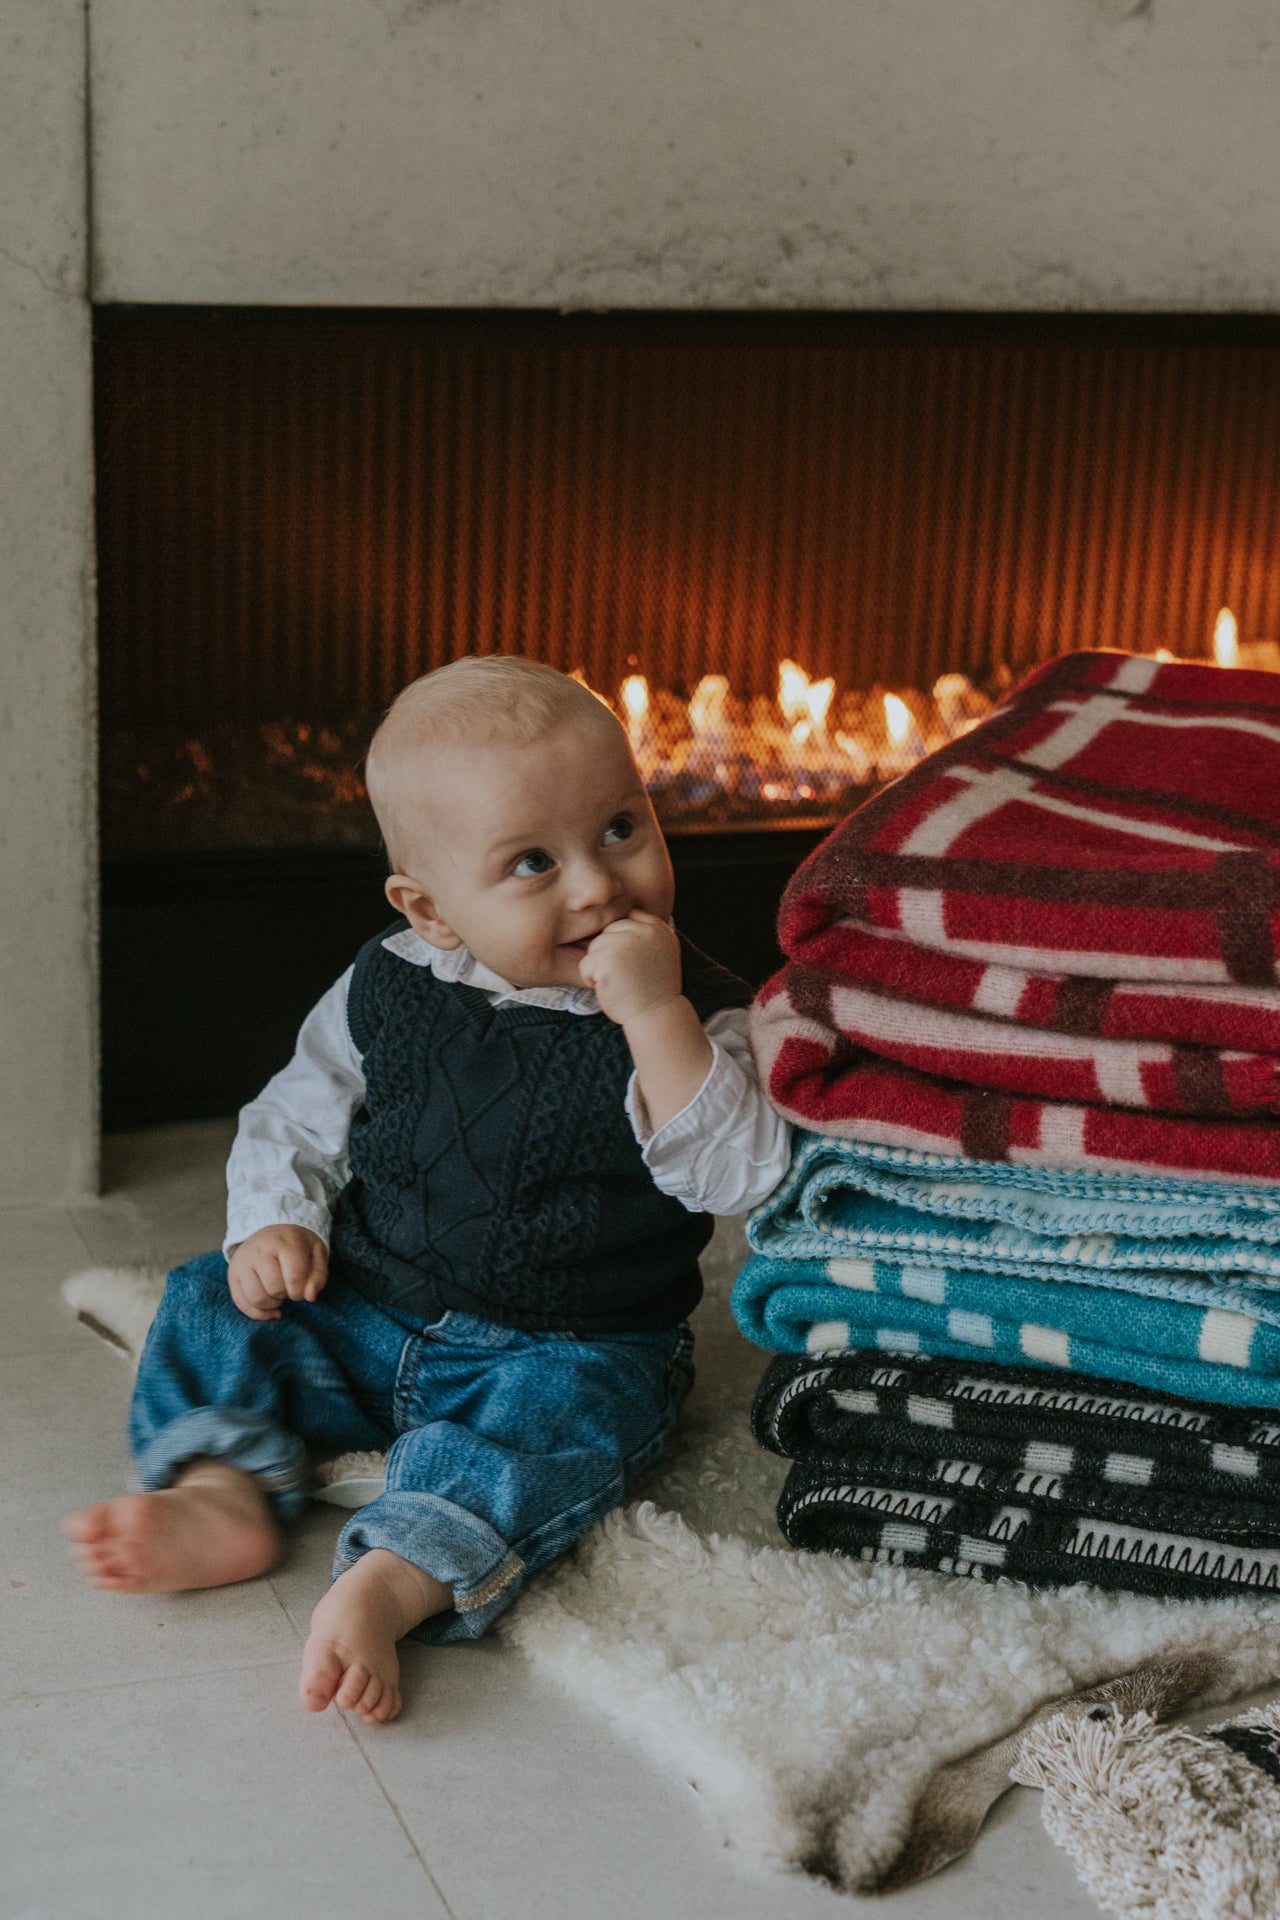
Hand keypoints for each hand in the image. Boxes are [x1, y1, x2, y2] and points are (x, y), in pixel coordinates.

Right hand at [227, 1225, 327, 1321]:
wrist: (271, 1232)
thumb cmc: (297, 1246)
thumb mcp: (316, 1254)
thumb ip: (318, 1276)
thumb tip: (310, 1297)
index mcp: (283, 1242)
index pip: (294, 1277)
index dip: (301, 1290)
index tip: (303, 1287)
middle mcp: (259, 1250)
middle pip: (274, 1289)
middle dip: (287, 1295)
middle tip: (290, 1286)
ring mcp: (242, 1262)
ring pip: (257, 1298)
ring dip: (273, 1304)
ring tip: (279, 1293)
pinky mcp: (232, 1274)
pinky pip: (241, 1303)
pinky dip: (258, 1312)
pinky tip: (270, 1307)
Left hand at [578, 912, 682, 1027]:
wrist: (656, 1017)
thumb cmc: (653, 991)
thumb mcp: (660, 954)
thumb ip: (645, 935)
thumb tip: (617, 921)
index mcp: (659, 929)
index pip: (629, 918)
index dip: (623, 942)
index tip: (632, 964)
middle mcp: (645, 931)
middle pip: (609, 932)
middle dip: (610, 954)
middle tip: (627, 976)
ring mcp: (627, 942)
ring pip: (595, 946)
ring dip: (600, 967)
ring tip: (619, 982)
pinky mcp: (609, 957)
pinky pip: (586, 964)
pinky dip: (591, 980)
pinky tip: (610, 988)